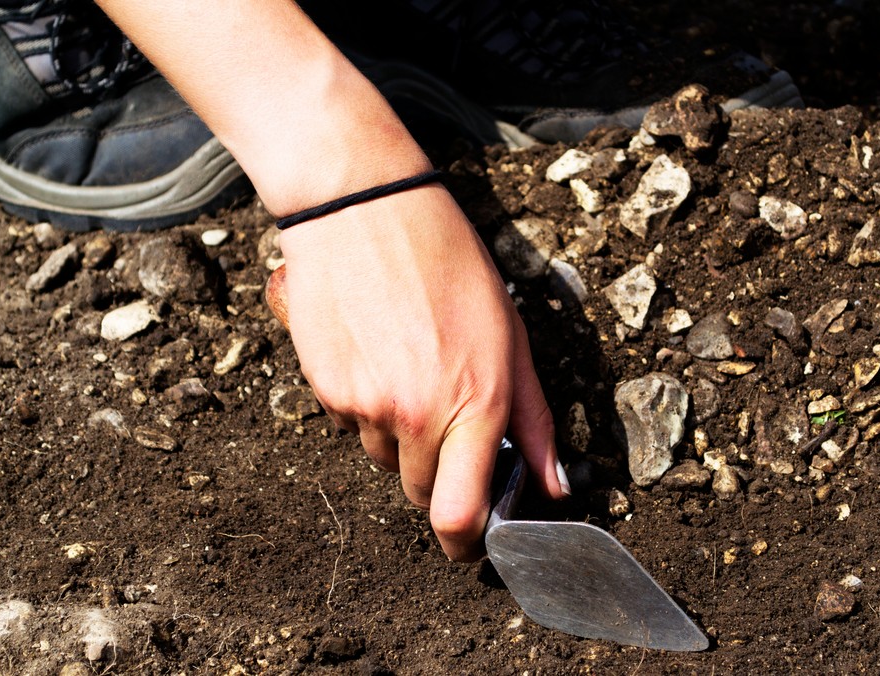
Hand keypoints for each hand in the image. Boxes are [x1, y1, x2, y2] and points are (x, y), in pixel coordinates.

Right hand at [271, 184, 569, 560]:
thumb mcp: (511, 334)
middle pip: (420, 492)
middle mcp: (419, 414)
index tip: (467, 547)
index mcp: (476, 402)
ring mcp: (366, 405)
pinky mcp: (326, 389)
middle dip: (436, 472)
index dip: (463, 545)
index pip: (460, 514)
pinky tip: (373, 352)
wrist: (361, 208)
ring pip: (381, 456)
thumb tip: (553, 484)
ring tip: (406, 364)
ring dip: (397, 433)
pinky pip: (346, 424)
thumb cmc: (446, 260)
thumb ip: (534, 418)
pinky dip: (361, 404)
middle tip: (442, 413)